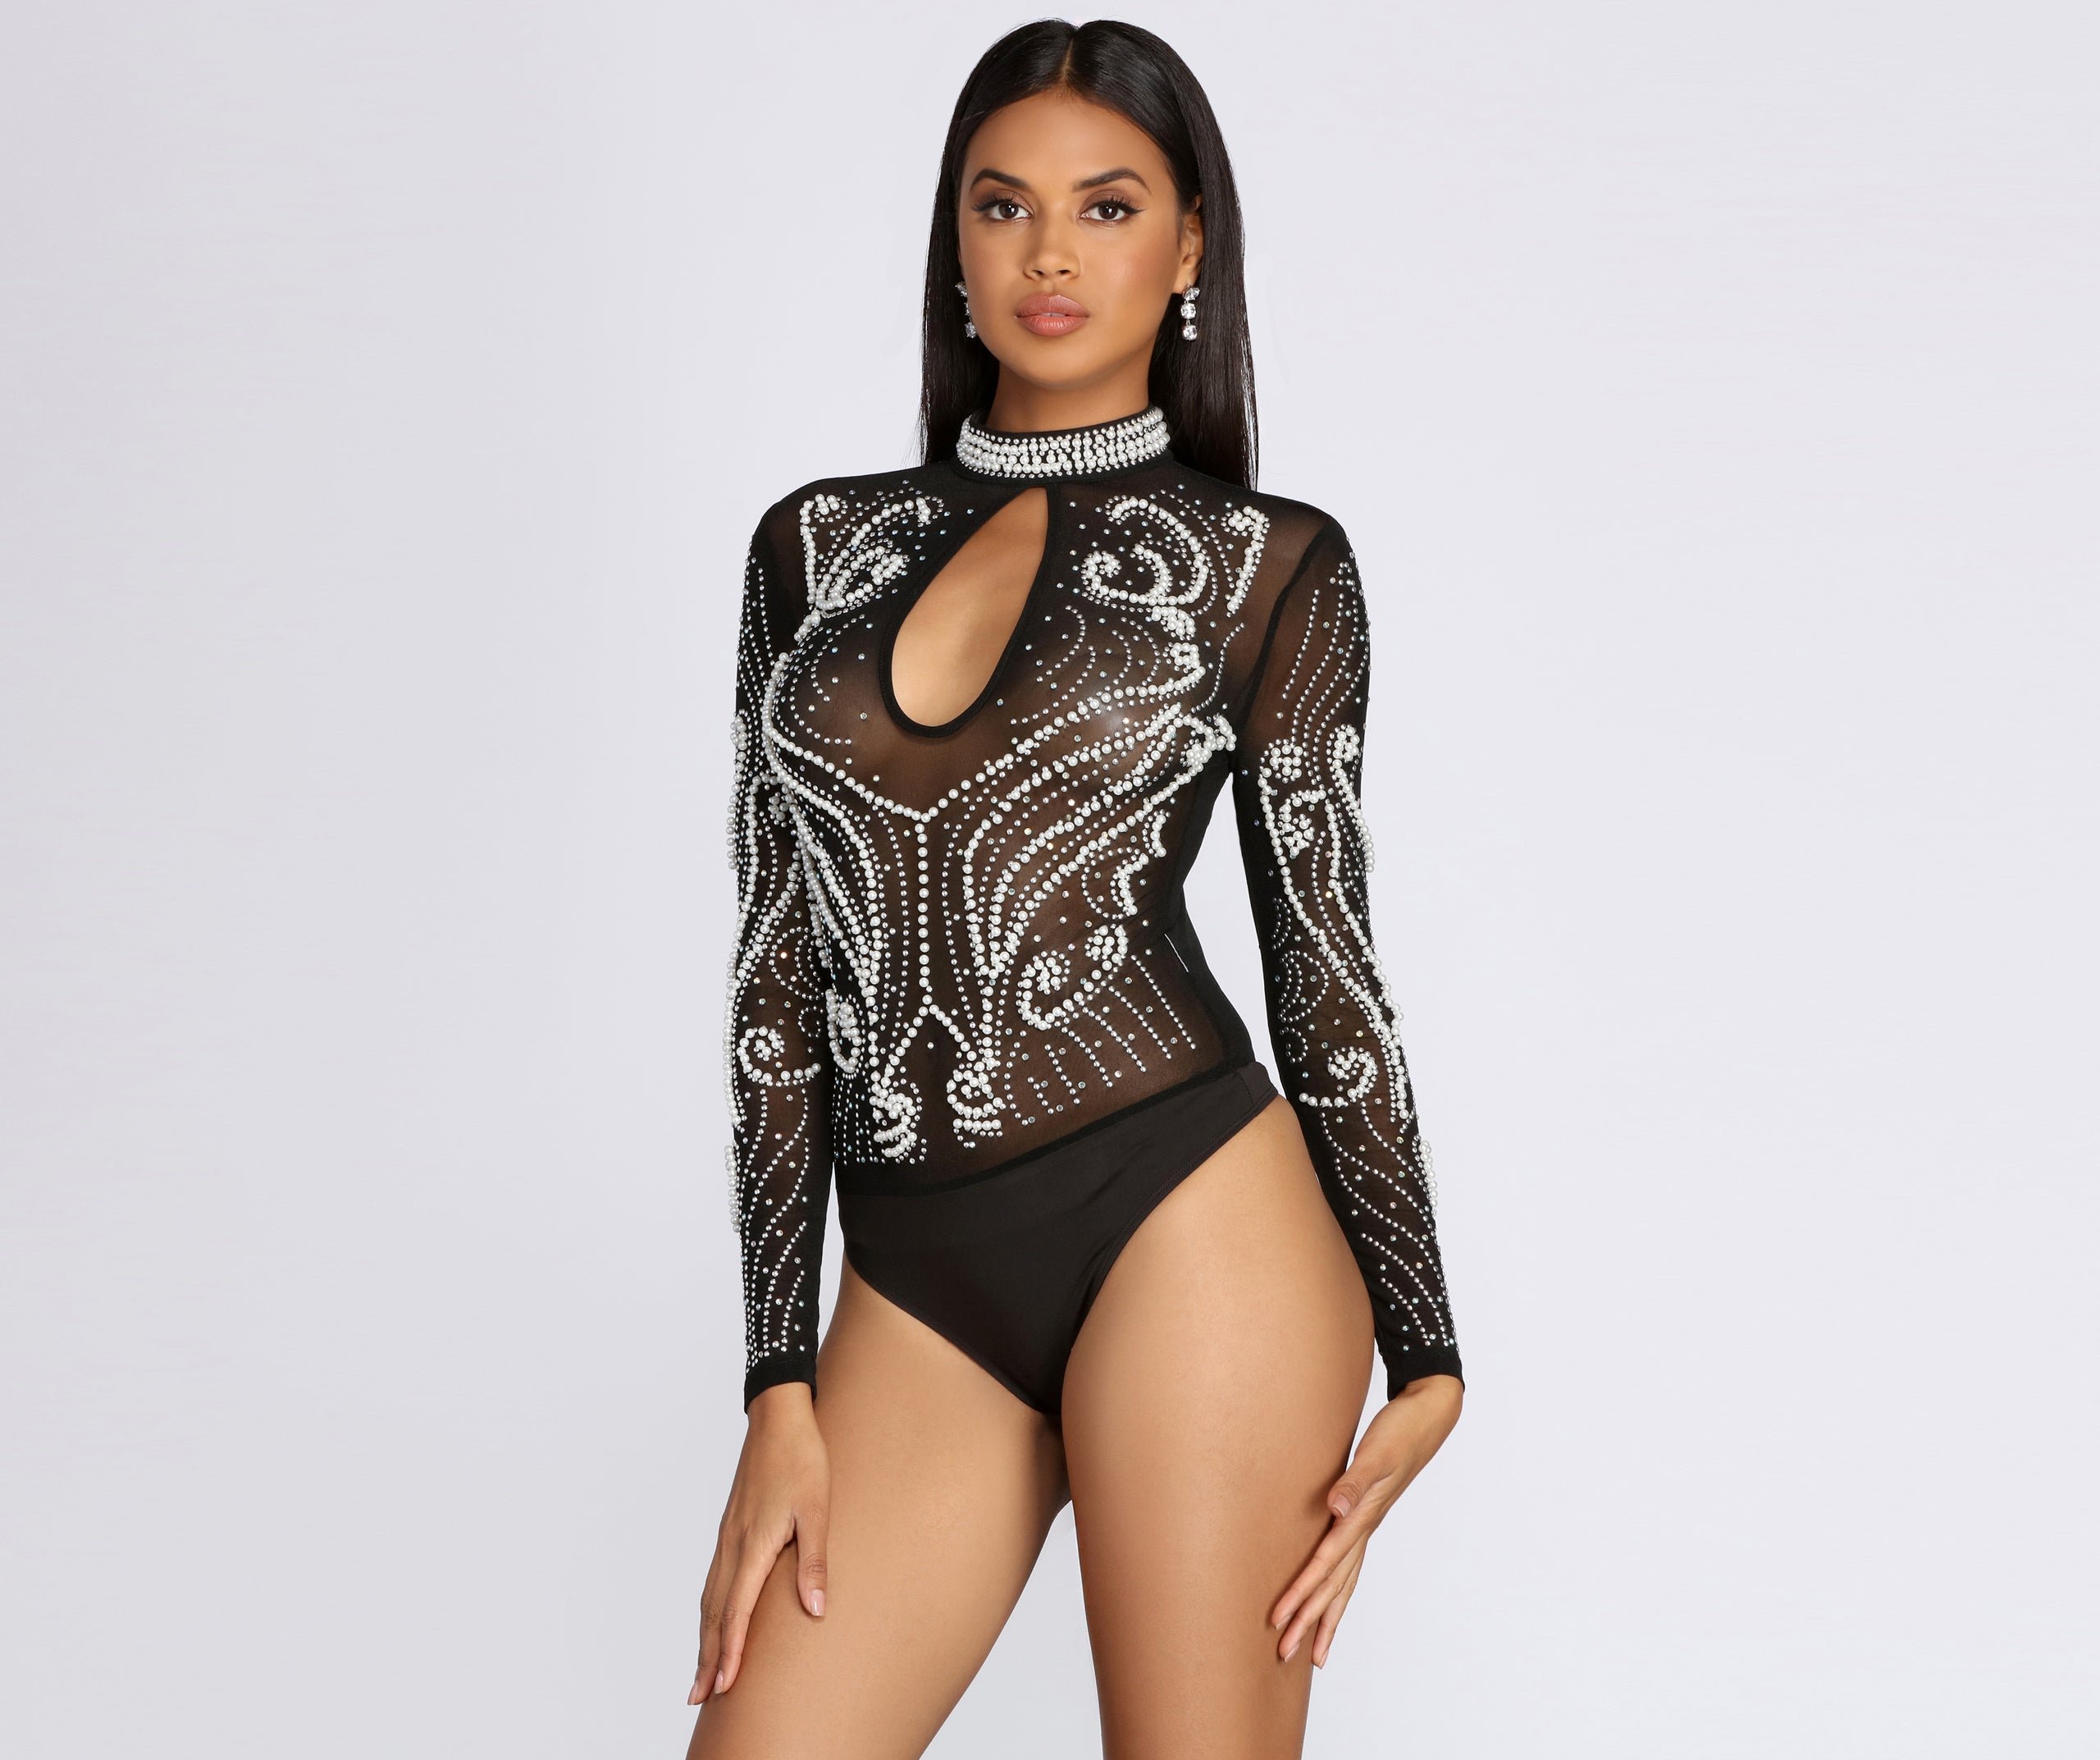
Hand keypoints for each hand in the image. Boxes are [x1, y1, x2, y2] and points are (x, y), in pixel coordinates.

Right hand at [690, 1383, 829, 1703]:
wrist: (778, 1417)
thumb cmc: (802, 1459)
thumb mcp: (818, 1509)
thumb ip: (814, 1561)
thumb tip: (814, 1609)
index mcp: (753, 1544)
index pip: (737, 1611)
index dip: (731, 1651)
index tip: (724, 1686)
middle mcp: (733, 1546)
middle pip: (715, 1613)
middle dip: (708, 1657)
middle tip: (698, 1696)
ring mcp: (728, 1537)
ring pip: (710, 1598)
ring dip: (704, 1638)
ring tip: (701, 1672)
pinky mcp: (730, 1528)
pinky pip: (713, 1580)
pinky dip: (709, 1611)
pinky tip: (712, 1620)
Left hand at [1269, 1374, 1462, 1667]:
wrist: (1428, 1415)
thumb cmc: (1399, 1432)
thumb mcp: (1376, 1454)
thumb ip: (1354, 1481)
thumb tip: (1334, 1508)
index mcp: (1361, 1518)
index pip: (1324, 1567)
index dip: (1301, 1595)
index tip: (1278, 1622)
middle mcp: (1363, 1528)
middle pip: (1333, 1586)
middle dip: (1309, 1621)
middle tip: (1284, 1653)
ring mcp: (1367, 1524)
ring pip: (1343, 1580)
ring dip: (1325, 1613)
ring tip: (1311, 1647)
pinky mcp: (1367, 1512)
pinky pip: (1348, 1560)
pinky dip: (1337, 1584)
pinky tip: (1329, 1591)